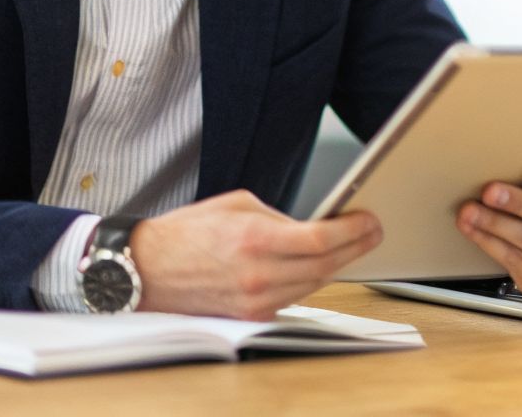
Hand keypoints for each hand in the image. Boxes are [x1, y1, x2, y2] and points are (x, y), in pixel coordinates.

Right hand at [129, 189, 382, 320]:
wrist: (147, 270)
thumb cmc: (187, 233)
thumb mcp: (237, 206)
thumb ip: (279, 218)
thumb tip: (313, 226)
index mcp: (254, 239)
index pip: (319, 240)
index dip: (352, 231)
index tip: (370, 220)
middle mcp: (257, 274)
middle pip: (325, 266)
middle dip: (356, 246)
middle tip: (375, 231)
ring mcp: (254, 301)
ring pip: (314, 284)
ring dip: (339, 264)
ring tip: (355, 244)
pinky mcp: (250, 316)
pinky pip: (294, 298)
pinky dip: (312, 281)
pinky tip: (323, 265)